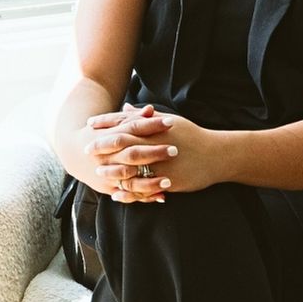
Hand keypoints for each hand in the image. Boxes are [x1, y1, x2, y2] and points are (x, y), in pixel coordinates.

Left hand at [82, 107, 220, 201]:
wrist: (217, 155)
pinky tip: (116, 194)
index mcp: (156, 129)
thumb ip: (146, 117)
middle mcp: (157, 145)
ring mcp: (162, 164)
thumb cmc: (193, 136)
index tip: (89, 125)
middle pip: (123, 145)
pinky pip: (144, 188)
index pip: (125, 123)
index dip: (106, 124)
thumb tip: (127, 107)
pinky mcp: (169, 181)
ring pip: (131, 168)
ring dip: (112, 171)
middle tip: (85, 149)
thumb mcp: (171, 121)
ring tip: (97, 172)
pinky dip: (129, 191)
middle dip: (103, 147)